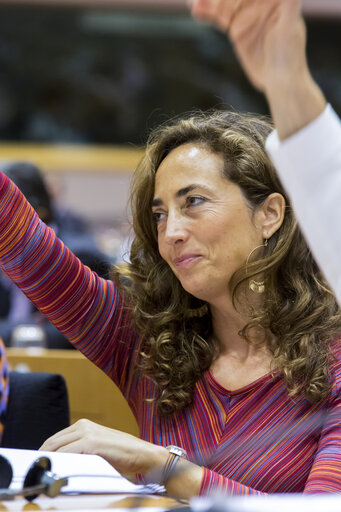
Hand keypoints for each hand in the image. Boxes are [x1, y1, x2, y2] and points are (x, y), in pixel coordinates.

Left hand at [40, 419, 167, 476]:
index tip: (38, 466)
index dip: (43, 453)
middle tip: (37, 472)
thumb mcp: (97, 450)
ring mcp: (87, 432)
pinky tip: (56, 471)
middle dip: (41, 457)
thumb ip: (80, 451)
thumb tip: (60, 463)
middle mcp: (83, 426)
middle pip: (52, 442)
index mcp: (84, 425)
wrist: (143, 454)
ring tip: (43, 474)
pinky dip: (59, 462)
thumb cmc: (122, 455)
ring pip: (56, 446)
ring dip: (48, 461)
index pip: (55, 439)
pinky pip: (67, 453)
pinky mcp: (91, 442)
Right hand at [190, 0, 325, 138]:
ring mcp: (246, 15)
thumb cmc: (291, 55)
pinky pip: (219, 18)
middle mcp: (259, 3)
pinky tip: (195, 9)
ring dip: (209, 2)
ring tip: (193, 1)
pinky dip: (207, 13)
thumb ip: (289, 2)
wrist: (280, 80)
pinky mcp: (236, 29)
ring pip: (224, 3)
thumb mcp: (290, 26)